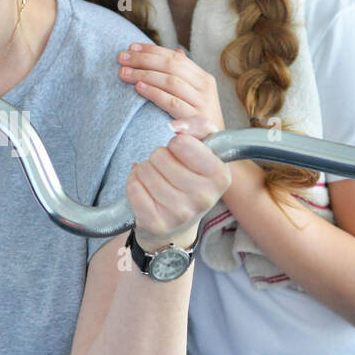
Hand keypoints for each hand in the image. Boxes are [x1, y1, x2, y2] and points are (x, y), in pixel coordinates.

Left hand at [118, 42, 225, 133]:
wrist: (215, 149)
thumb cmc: (199, 122)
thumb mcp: (196, 97)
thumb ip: (185, 76)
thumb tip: (176, 52)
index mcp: (204, 78)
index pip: (175, 57)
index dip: (152, 50)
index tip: (131, 47)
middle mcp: (205, 87)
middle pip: (171, 66)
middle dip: (144, 59)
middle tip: (122, 58)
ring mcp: (202, 102)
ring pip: (170, 81)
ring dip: (144, 74)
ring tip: (124, 73)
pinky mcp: (196, 119)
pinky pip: (171, 102)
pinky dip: (154, 92)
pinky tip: (139, 87)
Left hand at [128, 116, 231, 249]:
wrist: (177, 228)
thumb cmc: (191, 181)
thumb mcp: (205, 151)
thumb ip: (199, 127)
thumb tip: (175, 127)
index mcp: (220, 176)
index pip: (181, 143)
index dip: (176, 144)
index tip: (181, 155)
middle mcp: (204, 197)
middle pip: (160, 155)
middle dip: (158, 158)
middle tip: (167, 171)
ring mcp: (180, 213)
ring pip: (145, 170)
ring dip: (146, 171)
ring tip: (157, 181)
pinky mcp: (157, 223)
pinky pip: (133, 187)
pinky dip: (134, 183)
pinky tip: (145, 191)